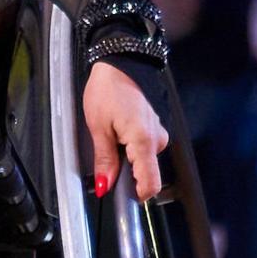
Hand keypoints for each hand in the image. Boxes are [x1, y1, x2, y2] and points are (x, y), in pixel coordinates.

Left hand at [83, 60, 169, 200]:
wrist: (121, 61)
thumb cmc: (108, 89)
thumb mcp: (98, 127)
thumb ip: (105, 160)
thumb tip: (105, 185)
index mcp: (144, 141)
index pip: (150, 184)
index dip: (135, 195)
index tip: (118, 195)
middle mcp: (157, 139)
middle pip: (145, 173)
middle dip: (126, 173)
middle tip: (104, 158)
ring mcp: (158, 132)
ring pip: (144, 160)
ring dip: (127, 158)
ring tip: (109, 137)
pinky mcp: (154, 126)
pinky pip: (144, 146)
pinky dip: (131, 146)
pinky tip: (117, 130)